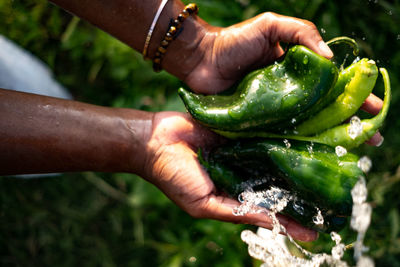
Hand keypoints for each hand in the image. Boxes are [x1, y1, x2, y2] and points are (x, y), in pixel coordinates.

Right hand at [142, 111, 317, 241]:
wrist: (156, 142)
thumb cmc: (175, 178)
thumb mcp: (204, 205)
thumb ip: (237, 212)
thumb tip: (272, 223)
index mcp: (236, 194)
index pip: (271, 209)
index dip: (293, 220)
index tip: (319, 229)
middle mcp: (244, 173)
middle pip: (278, 183)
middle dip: (301, 191)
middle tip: (333, 196)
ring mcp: (243, 151)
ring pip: (275, 158)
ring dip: (296, 162)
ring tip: (328, 166)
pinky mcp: (241, 130)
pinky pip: (264, 134)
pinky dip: (281, 137)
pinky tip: (303, 138)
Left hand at [183, 12, 383, 145]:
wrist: (200, 60)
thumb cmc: (233, 41)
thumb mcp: (270, 26)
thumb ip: (300, 32)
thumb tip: (330, 59)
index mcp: (297, 72)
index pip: (333, 86)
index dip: (355, 97)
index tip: (374, 110)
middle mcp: (288, 94)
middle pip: (325, 111)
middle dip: (349, 124)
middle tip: (371, 140)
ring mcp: (273, 111)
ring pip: (306, 128)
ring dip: (328, 140)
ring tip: (350, 153)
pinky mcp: (256, 125)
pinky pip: (279, 137)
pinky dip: (295, 148)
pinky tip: (311, 159)